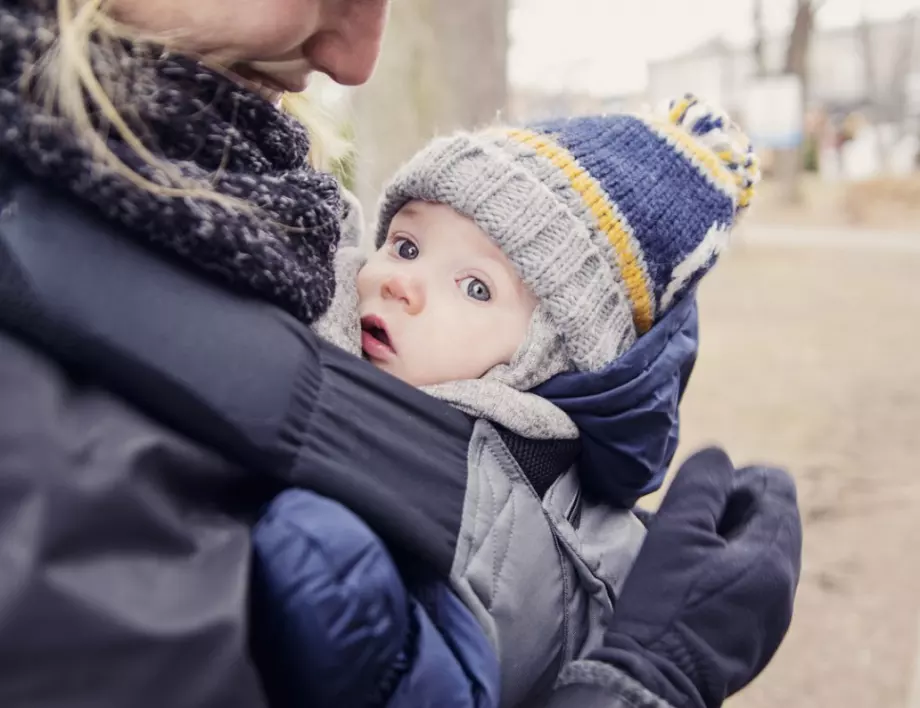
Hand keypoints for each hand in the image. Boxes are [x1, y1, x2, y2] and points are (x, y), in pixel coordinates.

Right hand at [591, 447, 802, 707]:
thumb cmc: (664, 604)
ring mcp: (775, 616)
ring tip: (685, 554)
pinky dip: (726, 570)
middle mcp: (786, 587)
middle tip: (687, 526)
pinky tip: (691, 584)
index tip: (698, 500)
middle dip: (730, 510)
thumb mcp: (676, 531)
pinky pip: (753, 583)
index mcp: (774, 557)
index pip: (777, 487)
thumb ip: (702, 483)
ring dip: (725, 540)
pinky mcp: (757, 636)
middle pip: (771, 518)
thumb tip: (719, 456)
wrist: (654, 679)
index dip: (736, 479)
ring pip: (759, 551)